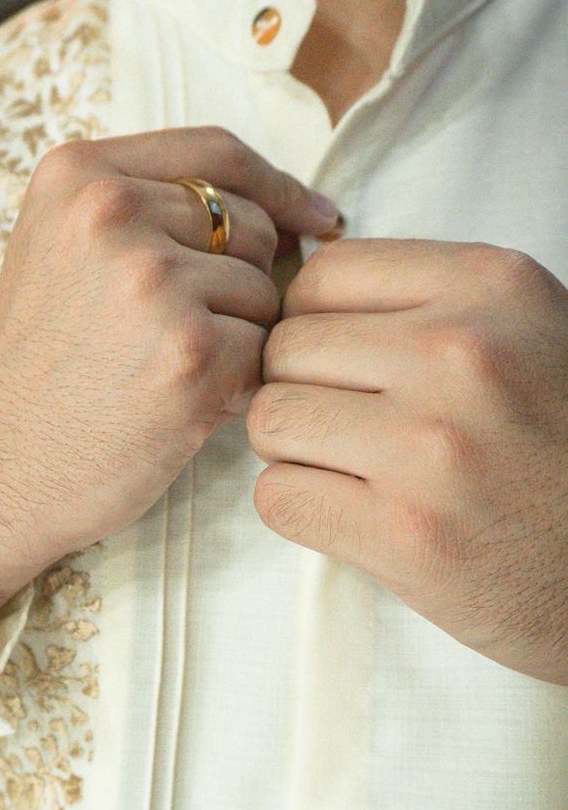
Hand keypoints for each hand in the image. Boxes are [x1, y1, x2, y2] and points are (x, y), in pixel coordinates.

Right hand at [0, 126, 338, 585]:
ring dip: (240, 335)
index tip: (315, 217)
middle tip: (187, 334)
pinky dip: (239, 384)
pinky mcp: (189, 352)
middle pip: (250, 223)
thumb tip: (278, 207)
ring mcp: (152, 282)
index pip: (218, 152)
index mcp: (78, 176)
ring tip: (169, 371)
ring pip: (264, 289)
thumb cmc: (39, 371)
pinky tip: (183, 405)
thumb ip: (143, 207)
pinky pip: (264, 350)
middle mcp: (112, 214)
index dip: (279, 185)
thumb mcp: (58, 250)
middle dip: (244, 279)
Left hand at [246, 238, 567, 684]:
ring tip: (353, 470)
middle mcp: (461, 354)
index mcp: (493, 286)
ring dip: (294, 450)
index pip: (323, 276)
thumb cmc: (559, 446)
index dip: (315, 323)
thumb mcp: (524, 331)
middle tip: (351, 428)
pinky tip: (356, 514)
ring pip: (271, 420)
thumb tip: (291, 295)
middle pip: (286, 348)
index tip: (345, 363)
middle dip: (301, 390)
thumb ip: (423, 303)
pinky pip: (277, 496)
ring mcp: (431, 446)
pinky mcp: (406, 534)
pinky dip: (300, 508)